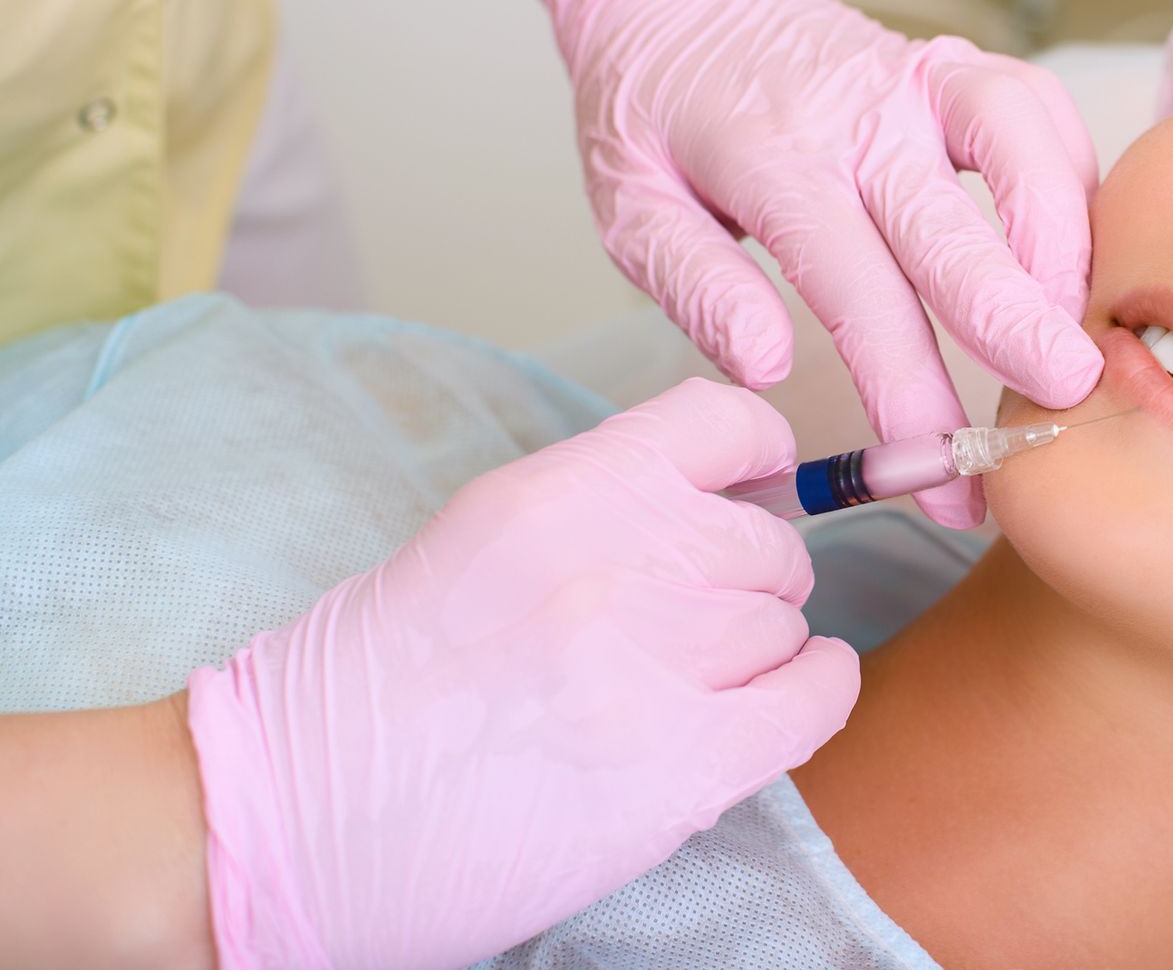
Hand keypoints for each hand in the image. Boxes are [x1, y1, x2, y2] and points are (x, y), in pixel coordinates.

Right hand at [185, 379, 856, 969]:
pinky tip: (768, 705)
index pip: (724, 423)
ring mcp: (655, 664)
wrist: (288, 817)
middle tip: (681, 624)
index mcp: (559, 493)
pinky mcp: (682, 768)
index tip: (752, 489)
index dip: (755, 459)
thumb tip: (730, 493)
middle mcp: (619, 562)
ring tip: (678, 687)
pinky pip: (816, 697)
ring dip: (754, 653)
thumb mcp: (481, 540)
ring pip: (785, 622)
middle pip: (767, 541)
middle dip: (741, 580)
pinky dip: (811, 693)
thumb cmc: (372, 686)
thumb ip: (604, 506)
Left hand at [524, 0, 1104, 527]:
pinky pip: (1037, 105)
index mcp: (768, 160)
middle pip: (950, 223)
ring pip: (1019, 137)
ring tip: (1081, 321)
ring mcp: (915, 77)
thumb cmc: (653, 113)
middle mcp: (855, 113)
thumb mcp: (631, 208)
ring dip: (1060, 231)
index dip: (904, 383)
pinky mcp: (953, 63)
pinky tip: (1080, 252)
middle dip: (1014, 316)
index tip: (938, 467)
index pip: (854, 286)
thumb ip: (698, 285)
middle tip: (1065, 392)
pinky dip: (1074, 173)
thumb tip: (766, 364)